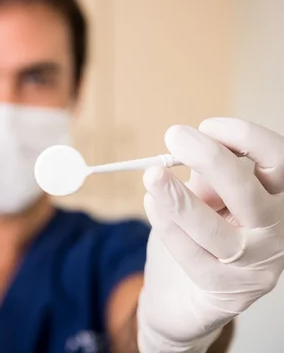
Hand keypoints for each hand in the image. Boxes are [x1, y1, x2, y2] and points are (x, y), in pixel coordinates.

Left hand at [137, 118, 283, 351]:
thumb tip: (193, 146)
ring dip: (178, 197)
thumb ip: (208, 180)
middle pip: (249, 192)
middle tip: (174, 137)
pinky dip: (167, 226)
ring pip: (215, 229)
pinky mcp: (227, 294)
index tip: (207, 124)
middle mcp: (275, 234)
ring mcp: (254, 268)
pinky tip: (151, 205)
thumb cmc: (200, 238)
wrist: (186, 298)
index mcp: (277, 202)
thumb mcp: (208, 201)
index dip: (246, 138)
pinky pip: (190, 254)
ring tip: (152, 175)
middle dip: (210, 159)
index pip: (279, 162)